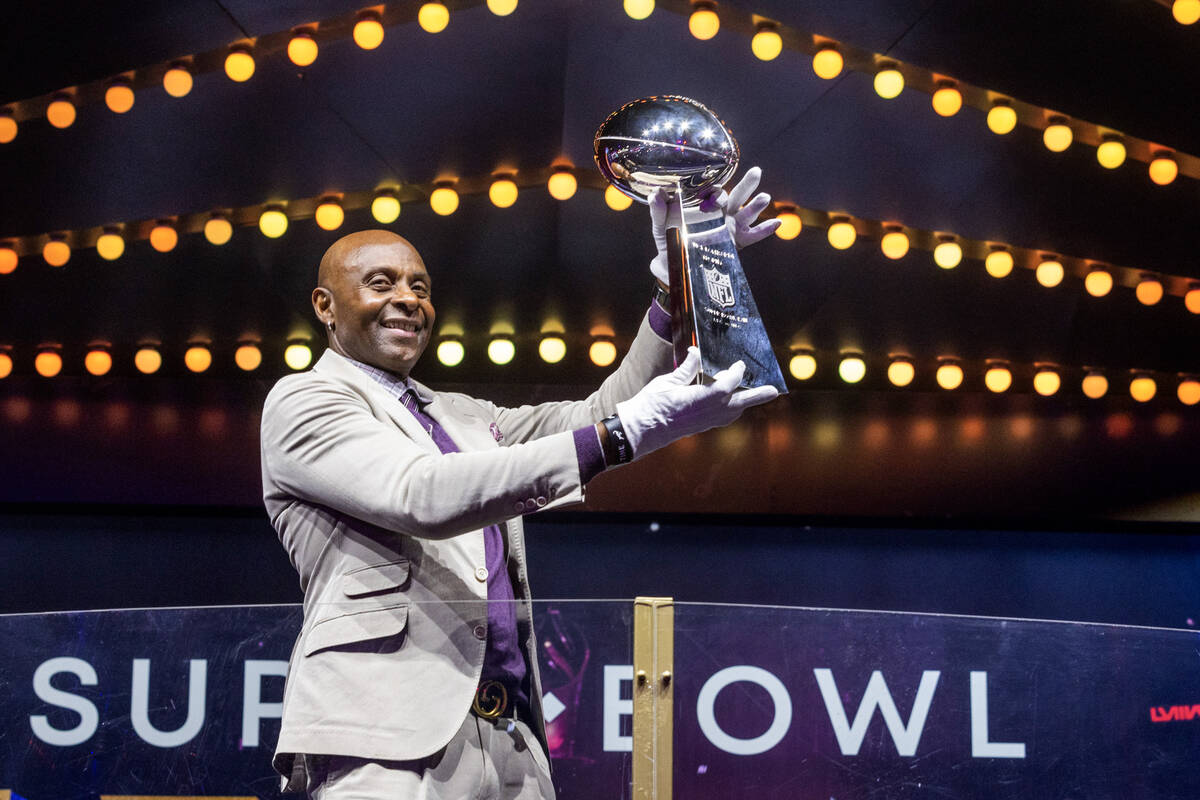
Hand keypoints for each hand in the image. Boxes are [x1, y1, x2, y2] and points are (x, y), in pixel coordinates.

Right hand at [615, 348, 778, 458]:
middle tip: (775, 390)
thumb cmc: (650, 406)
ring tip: (753, 393)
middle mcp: (710, 413)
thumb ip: (687, 368)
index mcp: (704, 398)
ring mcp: (706, 423)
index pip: (729, 383)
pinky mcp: (700, 427)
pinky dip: (730, 409)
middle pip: (741, 402)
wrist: (639, 431)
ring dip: (743, 402)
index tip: (739, 364)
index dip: (736, 372)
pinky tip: (727, 402)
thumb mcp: (668, 382)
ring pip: (733, 411)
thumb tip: (696, 353)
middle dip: (758, 396)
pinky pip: (723, 417)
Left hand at [647, 167, 780, 285]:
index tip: (718, 183)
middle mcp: (719, 214)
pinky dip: (765, 230)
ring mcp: (729, 228)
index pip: (712, 192)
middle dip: (746, 185)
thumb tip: (656, 194)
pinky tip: (777, 223)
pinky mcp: (735, 244)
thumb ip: (658, 211)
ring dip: (756, 206)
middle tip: (756, 172)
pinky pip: (753, 236)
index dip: (716, 187)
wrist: (674, 268)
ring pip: (745, 214)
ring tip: (765, 197)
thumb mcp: (660, 226)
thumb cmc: (668, 242)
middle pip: (735, 197)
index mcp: (703, 206)